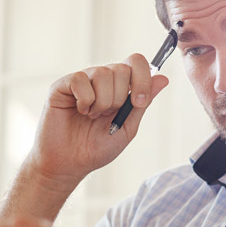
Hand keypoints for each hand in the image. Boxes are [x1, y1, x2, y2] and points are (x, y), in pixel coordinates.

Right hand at [28, 54, 169, 189]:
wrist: (69, 164)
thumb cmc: (95, 148)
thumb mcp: (127, 127)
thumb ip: (143, 102)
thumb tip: (163, 78)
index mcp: (118, 87)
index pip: (136, 63)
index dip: (142, 79)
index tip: (139, 102)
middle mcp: (100, 79)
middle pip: (122, 69)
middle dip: (118, 98)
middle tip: (106, 116)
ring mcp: (82, 80)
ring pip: (103, 74)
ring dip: (101, 102)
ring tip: (90, 116)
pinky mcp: (62, 85)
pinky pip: (80, 80)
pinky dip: (84, 101)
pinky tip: (78, 111)